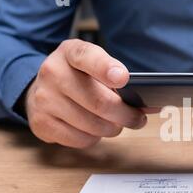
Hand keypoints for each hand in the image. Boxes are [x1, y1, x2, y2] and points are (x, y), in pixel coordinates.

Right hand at [25, 39, 145, 147]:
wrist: (42, 89)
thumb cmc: (79, 78)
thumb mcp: (95, 65)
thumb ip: (119, 78)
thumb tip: (151, 106)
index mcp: (70, 52)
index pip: (88, 57)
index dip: (106, 69)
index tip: (123, 79)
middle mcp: (53, 72)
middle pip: (100, 102)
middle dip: (126, 115)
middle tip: (138, 118)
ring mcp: (44, 99)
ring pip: (93, 125)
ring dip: (112, 128)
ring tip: (115, 123)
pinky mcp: (41, 123)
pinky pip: (80, 140)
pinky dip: (94, 138)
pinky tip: (94, 129)